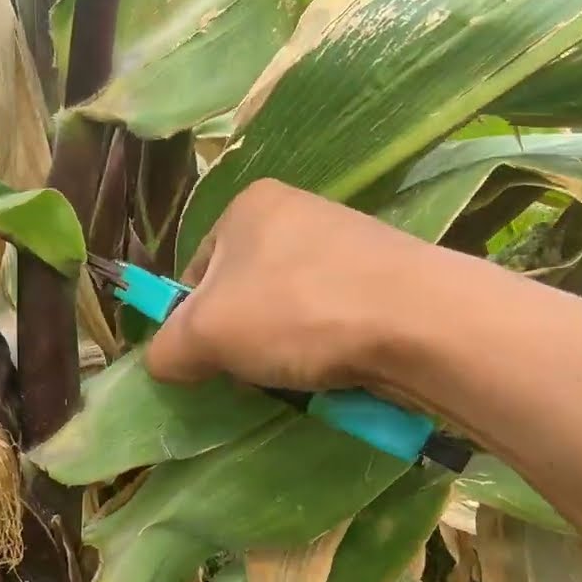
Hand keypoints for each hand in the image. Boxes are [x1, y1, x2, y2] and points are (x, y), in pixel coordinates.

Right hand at [144, 179, 433, 391]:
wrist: (418, 320)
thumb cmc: (297, 310)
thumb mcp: (206, 334)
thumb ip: (168, 348)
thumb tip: (163, 362)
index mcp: (248, 205)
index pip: (197, 270)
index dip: (193, 321)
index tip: (209, 359)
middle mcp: (298, 210)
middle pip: (245, 291)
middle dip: (245, 339)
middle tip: (254, 373)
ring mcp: (348, 241)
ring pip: (292, 310)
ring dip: (288, 349)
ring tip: (302, 376)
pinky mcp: (388, 276)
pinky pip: (337, 320)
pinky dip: (331, 349)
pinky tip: (340, 372)